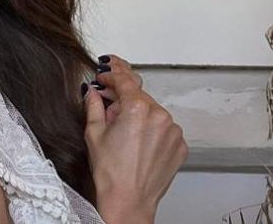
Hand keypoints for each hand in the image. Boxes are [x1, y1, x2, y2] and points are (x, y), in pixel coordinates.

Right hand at [82, 54, 187, 222]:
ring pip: (152, 111)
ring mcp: (173, 131)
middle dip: (123, 97)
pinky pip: (163, 128)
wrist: (128, 201)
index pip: (125, 79)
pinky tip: (138, 143)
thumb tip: (93, 91)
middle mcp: (160, 115)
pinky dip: (151, 130)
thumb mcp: (94, 133)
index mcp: (138, 108)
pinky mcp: (180, 144)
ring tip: (123, 134)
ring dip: (138, 114)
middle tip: (108, 103)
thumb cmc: (111, 173)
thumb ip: (94, 105)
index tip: (105, 72)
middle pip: (139, 95)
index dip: (112, 73)